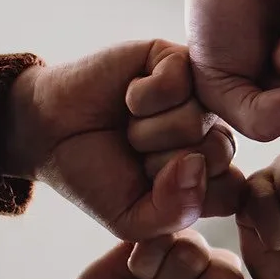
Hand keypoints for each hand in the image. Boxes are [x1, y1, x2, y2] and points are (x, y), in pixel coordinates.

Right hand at [5, 41, 240, 239]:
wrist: (48, 133)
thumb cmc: (94, 176)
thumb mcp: (132, 218)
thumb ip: (174, 212)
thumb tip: (199, 165)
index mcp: (210, 171)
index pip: (231, 191)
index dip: (184, 196)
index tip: (149, 188)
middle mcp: (210, 131)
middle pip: (218, 153)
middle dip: (162, 161)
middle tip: (134, 152)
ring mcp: (197, 94)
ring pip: (195, 120)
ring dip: (146, 130)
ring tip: (128, 125)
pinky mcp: (175, 60)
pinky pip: (176, 82)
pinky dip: (141, 97)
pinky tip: (127, 97)